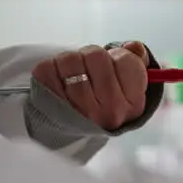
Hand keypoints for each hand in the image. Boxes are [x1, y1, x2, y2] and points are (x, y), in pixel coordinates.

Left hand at [32, 41, 149, 130]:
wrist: (72, 136)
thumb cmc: (100, 106)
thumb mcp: (127, 88)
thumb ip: (135, 62)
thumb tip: (133, 47)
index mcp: (132, 104)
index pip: (126, 59)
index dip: (116, 56)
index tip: (111, 66)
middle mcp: (108, 110)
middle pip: (96, 55)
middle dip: (91, 57)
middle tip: (89, 70)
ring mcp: (79, 109)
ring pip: (71, 59)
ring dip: (70, 61)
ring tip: (72, 75)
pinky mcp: (50, 103)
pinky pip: (47, 67)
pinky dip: (50, 67)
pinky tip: (58, 79)